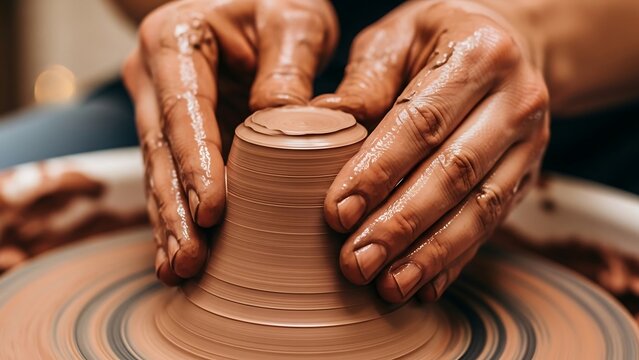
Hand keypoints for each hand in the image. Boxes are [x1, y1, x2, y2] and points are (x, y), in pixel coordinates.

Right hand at [123, 0, 337, 284]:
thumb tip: (284, 120)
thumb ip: (290, 63)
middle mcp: (156, 77)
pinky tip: (179, 254)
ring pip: (159, 171)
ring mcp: (160, 107)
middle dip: (176, 208)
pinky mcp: (176, 133)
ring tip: (180, 269)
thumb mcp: (294, 17)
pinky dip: (177, 216)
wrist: (253, 3)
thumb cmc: (276, 5)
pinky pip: (171, 177)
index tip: (212, 210)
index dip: (196, 161)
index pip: (183, 108)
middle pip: (161, 149)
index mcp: (177, 40)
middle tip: (190, 258)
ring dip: (171, 222)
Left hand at [315, 1, 549, 302]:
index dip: (379, 172)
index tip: (337, 213)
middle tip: (357, 262)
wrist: (505, 44)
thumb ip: (366, 80)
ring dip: (431, 253)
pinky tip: (425, 285)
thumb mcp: (397, 37)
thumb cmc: (436, 39)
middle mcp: (516, 100)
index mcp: (480, 54)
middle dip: (402, 224)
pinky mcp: (529, 174)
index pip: (422, 123)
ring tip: (387, 285)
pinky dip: (457, 258)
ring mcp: (530, 142)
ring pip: (480, 208)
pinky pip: (493, 223)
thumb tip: (324, 122)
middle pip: (454, 173)